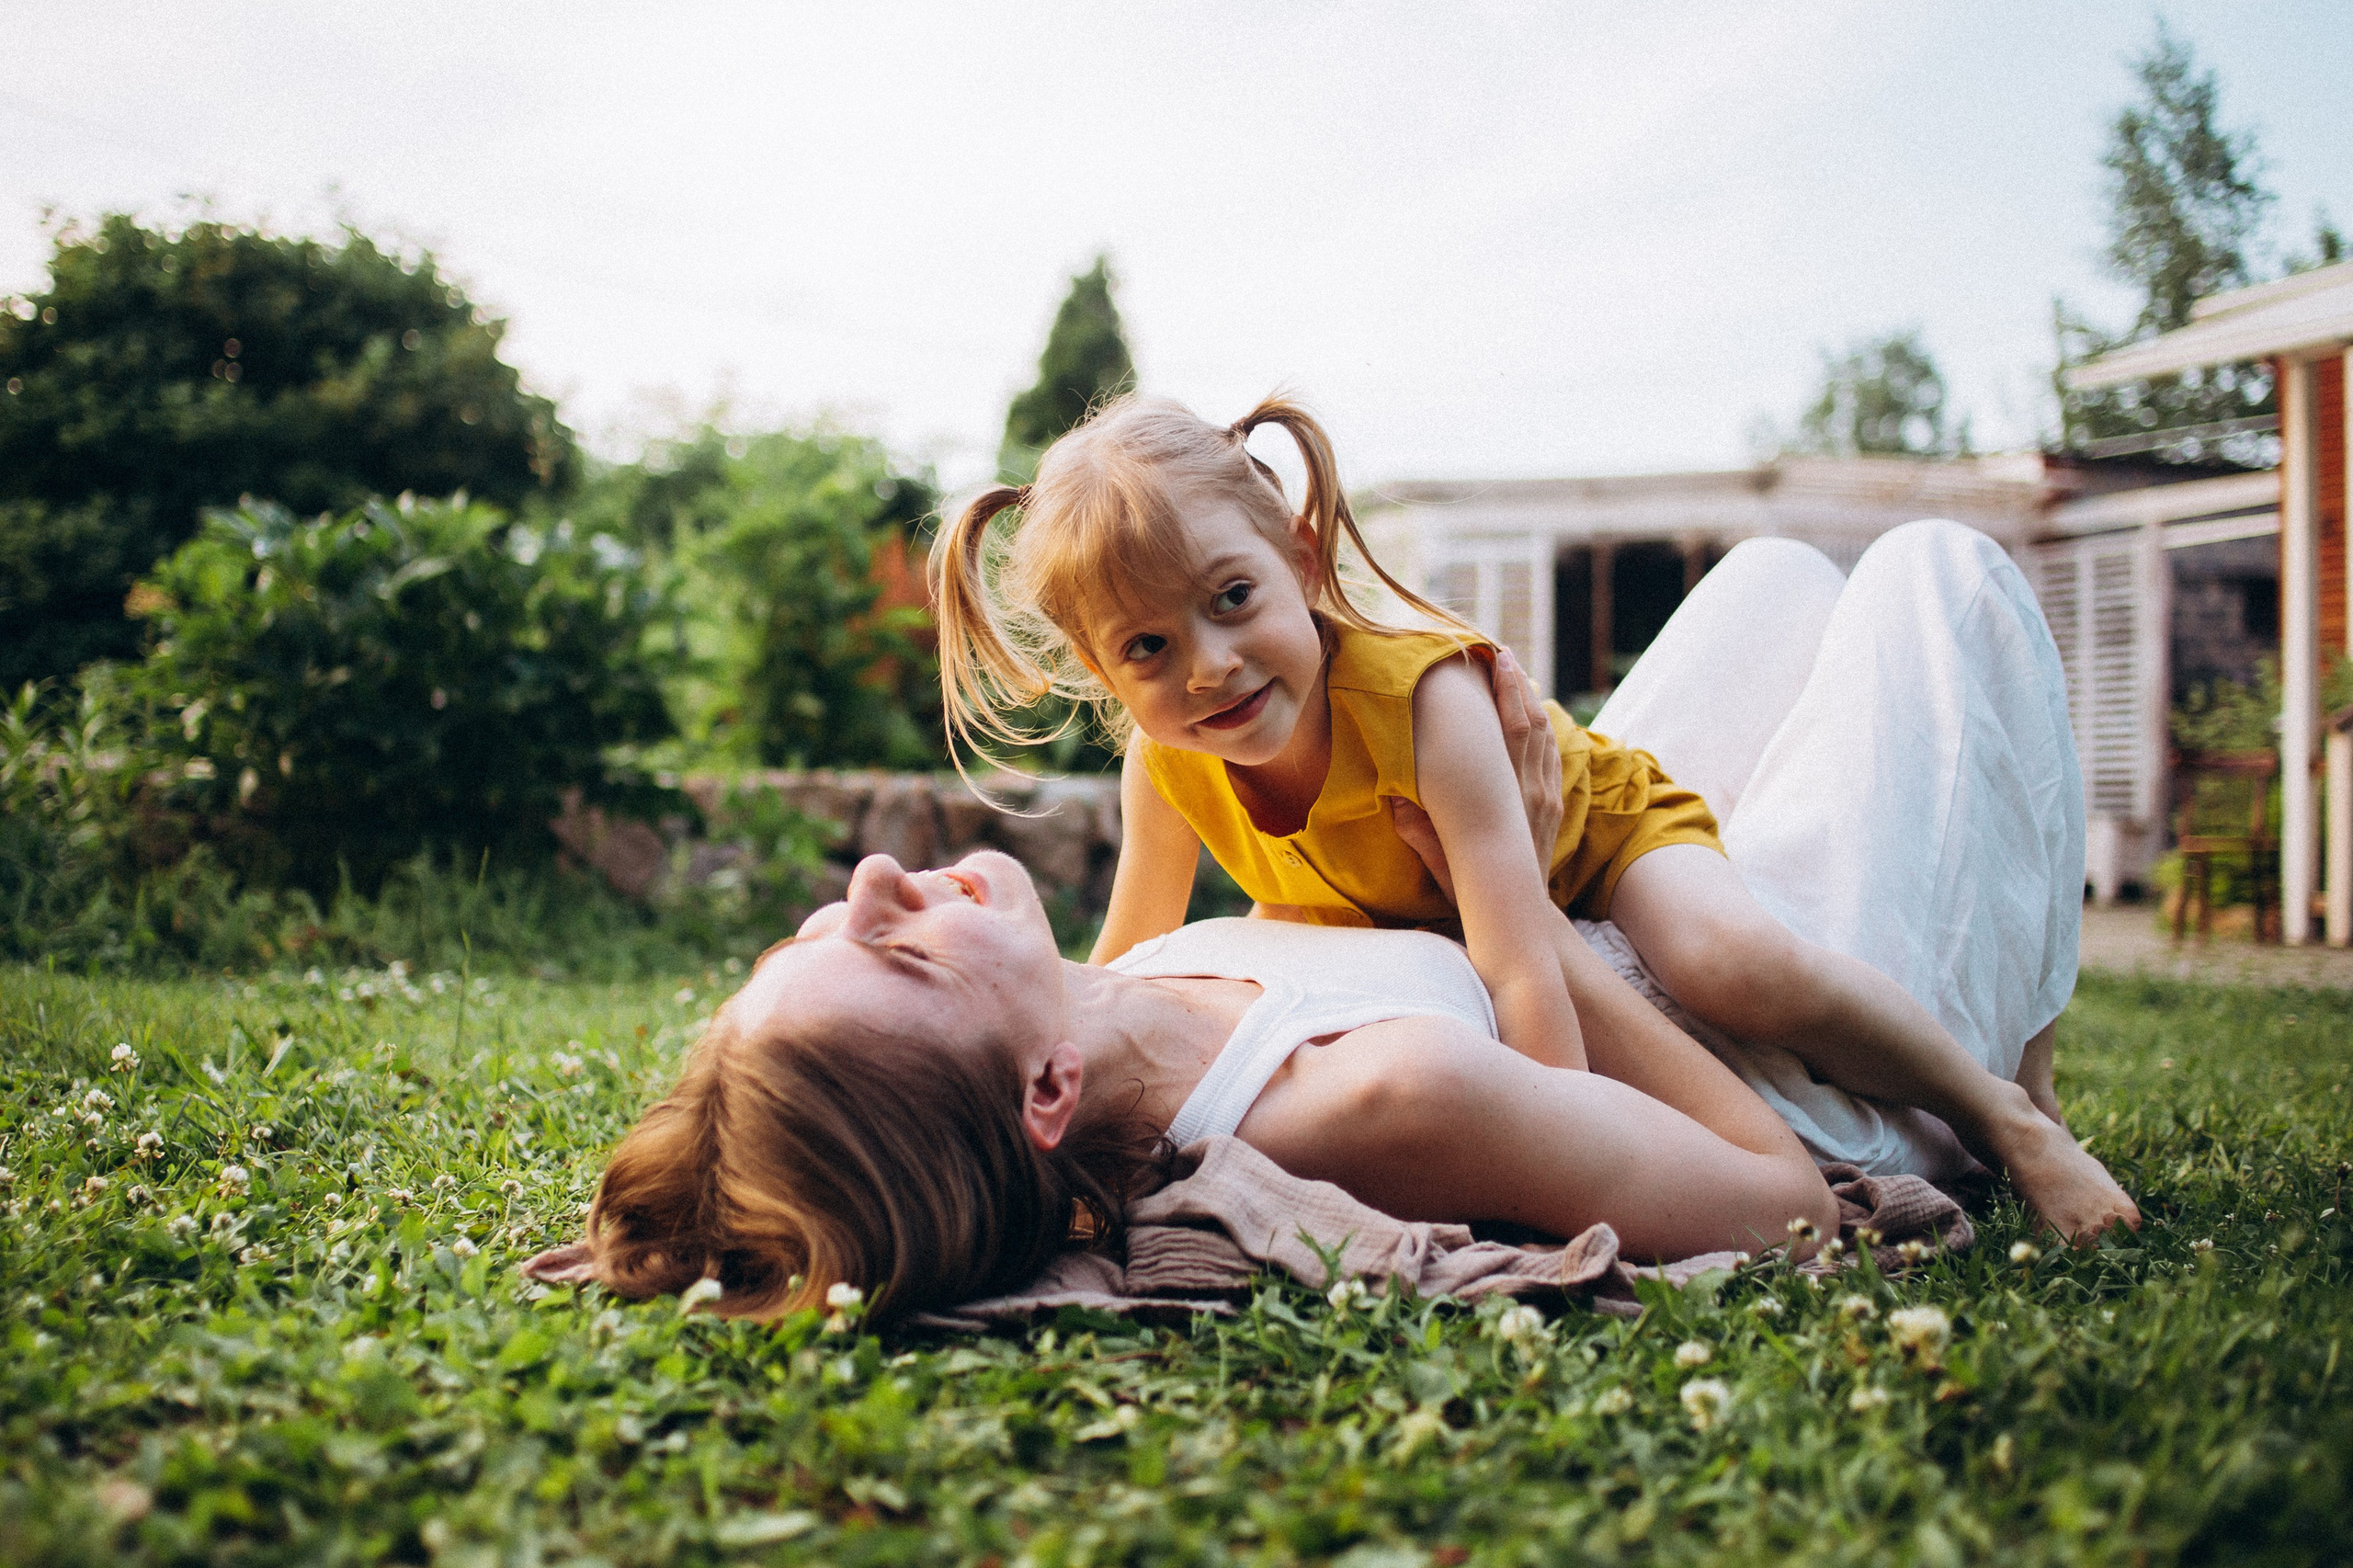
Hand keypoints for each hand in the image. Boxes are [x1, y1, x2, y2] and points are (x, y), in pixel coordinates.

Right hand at [1394, 647, 1561, 905]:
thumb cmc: (1473, 883)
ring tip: (1514, 675)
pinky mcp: (1554, 806)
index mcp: (1507, 792)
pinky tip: (1532, 715)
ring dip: (1531, 702)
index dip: (1507, 691)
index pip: (1513, 728)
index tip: (1495, 661)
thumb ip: (1418, 831)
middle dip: (1518, 685)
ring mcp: (1548, 796)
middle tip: (1501, 655)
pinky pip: (1552, 757)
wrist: (1522, 909)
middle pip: (1533, 722)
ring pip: (1546, 737)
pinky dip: (1544, 730)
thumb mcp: (1440, 860)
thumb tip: (1392, 801)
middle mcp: (1532, 789)